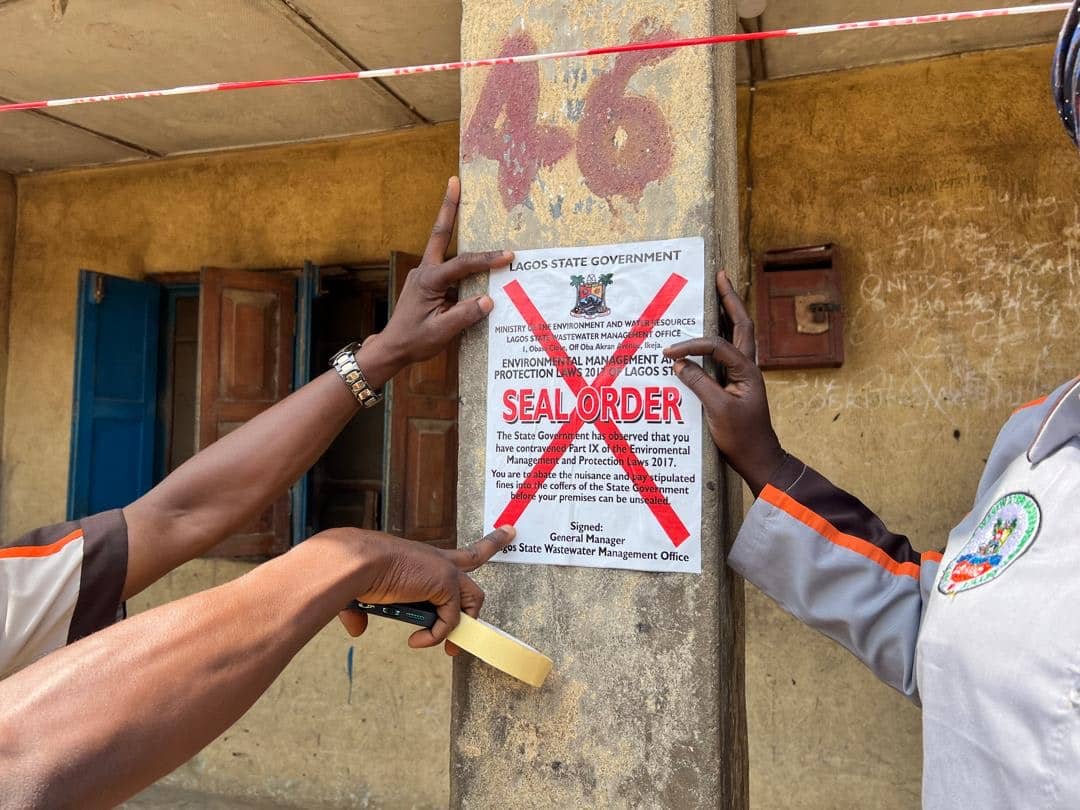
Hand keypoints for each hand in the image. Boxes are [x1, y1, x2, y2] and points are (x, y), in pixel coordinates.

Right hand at [337, 526, 514, 654]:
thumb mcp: (362, 593)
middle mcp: (436, 560)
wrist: (355, 563)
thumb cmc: (354, 572)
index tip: (503, 530)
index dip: (479, 544)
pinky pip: (450, 621)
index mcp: (419, 558)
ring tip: (450, 648)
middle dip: (490, 552)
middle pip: (475, 558)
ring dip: (462, 625)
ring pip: (471, 599)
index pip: (451, 552)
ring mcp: (444, 572)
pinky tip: (416, 640)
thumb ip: (360, 611)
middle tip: (506, 542)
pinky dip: (435, 636)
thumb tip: (357, 628)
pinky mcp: (444, 585)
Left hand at [357, 177, 512, 386]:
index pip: (462, 265)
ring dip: (451, 223)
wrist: (392, 348)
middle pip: (440, 234)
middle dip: (448, 207)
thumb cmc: (414, 341)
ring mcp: (424, 275)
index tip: (508, 256)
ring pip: (442, 244)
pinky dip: (458, 255)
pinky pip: (446, 264)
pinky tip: (471, 256)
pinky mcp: (427, 283)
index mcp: (428, 281)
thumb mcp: (442, 332)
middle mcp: (424, 271)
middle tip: (454, 181)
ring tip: (461, 199)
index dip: (486, 260)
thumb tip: (488, 300)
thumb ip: (464, 315)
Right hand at [663, 272, 785, 495]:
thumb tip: (679, 363)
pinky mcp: (736, 384)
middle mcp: (748, 367)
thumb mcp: (717, 412)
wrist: (758, 459)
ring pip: (738, 334)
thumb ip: (699, 384)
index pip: (717, 346)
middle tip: (720, 275)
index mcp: (747, 371)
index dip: (692, 345)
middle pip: (741, 324)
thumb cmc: (741, 438)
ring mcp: (744, 374)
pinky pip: (728, 351)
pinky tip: (710, 329)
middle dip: (730, 298)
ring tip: (718, 290)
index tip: (668, 352)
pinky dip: (720, 335)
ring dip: (728, 312)